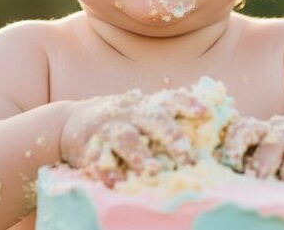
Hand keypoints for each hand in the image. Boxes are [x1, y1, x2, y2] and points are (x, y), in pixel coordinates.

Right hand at [60, 88, 207, 183]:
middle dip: (171, 136)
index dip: (188, 104)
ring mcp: (109, 128)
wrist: (70, 123)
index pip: (171, 100)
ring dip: (140, 154)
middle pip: (153, 119)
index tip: (206, 113)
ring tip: (152, 169)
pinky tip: (117, 184)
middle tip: (187, 156)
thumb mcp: (142, 113)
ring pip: (126, 137)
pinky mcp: (89, 147)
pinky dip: (107, 172)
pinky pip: (98, 159)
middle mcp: (130, 113)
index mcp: (146, 106)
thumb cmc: (119, 121)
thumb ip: (169, 117)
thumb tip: (213, 119)